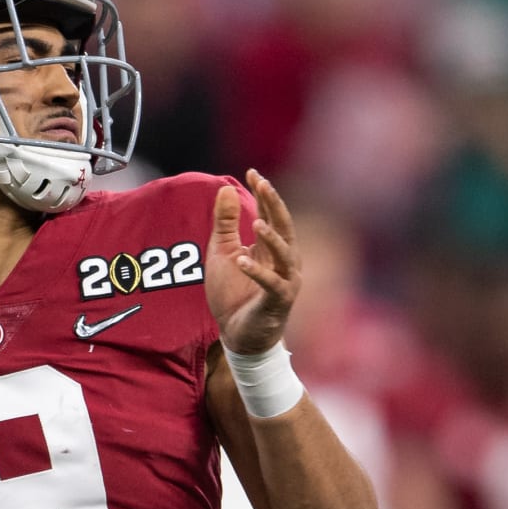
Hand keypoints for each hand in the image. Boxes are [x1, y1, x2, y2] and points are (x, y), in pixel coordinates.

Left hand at [205, 169, 301, 354]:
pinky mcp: (278, 301)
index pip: (270, 214)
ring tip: (257, 222)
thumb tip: (227, 188)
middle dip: (274, 205)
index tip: (252, 172)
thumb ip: (225, 223)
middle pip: (283, 226)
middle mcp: (284, 260)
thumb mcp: (222, 252)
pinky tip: (242, 260)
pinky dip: (257, 272)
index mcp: (271, 247)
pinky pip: (271, 284)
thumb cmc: (233, 294)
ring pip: (285, 254)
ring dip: (272, 238)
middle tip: (263, 183)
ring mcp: (284, 281)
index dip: (263, 193)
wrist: (238, 336)